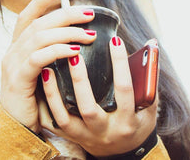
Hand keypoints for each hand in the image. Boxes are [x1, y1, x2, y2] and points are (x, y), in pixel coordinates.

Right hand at [0, 0, 95, 132]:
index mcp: (18, 48)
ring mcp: (13, 65)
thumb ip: (53, 55)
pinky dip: (57, 51)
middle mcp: (12, 52)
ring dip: (67, 32)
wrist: (16, 128)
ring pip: (40, 37)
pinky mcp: (18, 79)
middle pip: (39, 23)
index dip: (41, 1)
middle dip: (65, 15)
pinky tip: (74, 51)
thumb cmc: (35, 100)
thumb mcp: (44, 73)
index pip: (27, 17)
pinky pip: (38, 58)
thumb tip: (78, 40)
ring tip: (89, 35)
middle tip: (89, 15)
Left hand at [39, 36, 157, 156]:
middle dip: (80, 81)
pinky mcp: (73, 138)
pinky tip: (40, 86)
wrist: (125, 153)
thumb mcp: (149, 106)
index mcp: (128, 121)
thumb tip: (149, 48)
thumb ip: (148, 80)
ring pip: (65, 118)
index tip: (115, 41)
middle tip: (73, 55)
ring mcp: (87, 136)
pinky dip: (45, 106)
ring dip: (54, 94)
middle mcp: (105, 131)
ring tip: (48, 69)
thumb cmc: (138, 123)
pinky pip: (53, 124)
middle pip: (89, 108)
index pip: (125, 90)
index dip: (120, 64)